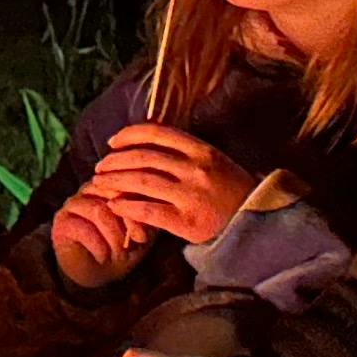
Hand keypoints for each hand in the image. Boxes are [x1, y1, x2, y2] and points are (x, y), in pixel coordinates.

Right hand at [49, 183, 150, 289]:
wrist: (97, 274)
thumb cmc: (123, 249)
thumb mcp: (142, 232)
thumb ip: (148, 216)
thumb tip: (154, 206)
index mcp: (113, 184)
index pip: (128, 183)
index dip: (140, 207)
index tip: (145, 235)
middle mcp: (92, 188)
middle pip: (114, 193)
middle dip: (129, 221)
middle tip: (137, 242)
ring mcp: (74, 203)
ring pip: (99, 211)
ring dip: (114, 237)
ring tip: (120, 255)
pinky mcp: (61, 221)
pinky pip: (83, 228)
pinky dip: (98, 246)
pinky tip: (103, 258)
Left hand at [77, 123, 254, 245]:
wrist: (257, 222)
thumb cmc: (231, 191)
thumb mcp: (214, 161)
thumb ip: (184, 151)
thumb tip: (146, 144)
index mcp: (201, 150)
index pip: (156, 133)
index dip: (129, 135)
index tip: (113, 142)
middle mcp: (195, 168)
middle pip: (143, 157)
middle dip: (115, 160)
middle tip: (100, 167)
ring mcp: (190, 195)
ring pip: (141, 181)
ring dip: (114, 180)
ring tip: (99, 183)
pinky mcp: (186, 221)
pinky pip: (148, 210)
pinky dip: (126, 206)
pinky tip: (114, 205)